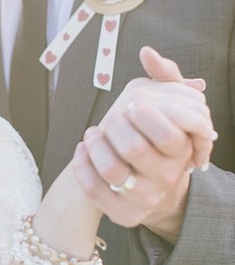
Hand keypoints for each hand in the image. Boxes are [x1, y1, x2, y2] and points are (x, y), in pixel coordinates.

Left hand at [73, 47, 216, 241]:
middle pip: (135, 149)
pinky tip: (81, 150)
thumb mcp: (169, 103)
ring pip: (111, 170)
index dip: (143, 116)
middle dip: (114, 126)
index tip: (130, 105)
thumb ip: (166, 76)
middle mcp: (167, 178)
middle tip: (110, 117)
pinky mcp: (123, 213)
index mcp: (183, 152)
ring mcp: (145, 198)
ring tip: (92, 132)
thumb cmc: (158, 134)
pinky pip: (95, 190)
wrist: (152, 182)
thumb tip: (146, 51)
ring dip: (94, 144)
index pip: (167, 135)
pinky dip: (81, 166)